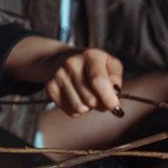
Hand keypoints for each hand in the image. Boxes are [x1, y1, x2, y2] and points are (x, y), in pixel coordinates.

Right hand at [5, 37, 122, 116]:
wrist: (62, 59)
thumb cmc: (93, 64)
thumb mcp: (110, 63)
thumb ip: (116, 77)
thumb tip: (115, 93)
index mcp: (90, 56)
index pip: (98, 81)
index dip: (109, 98)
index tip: (117, 109)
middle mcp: (71, 64)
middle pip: (91, 99)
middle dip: (102, 105)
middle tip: (103, 99)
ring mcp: (59, 76)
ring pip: (80, 108)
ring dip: (89, 108)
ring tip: (88, 95)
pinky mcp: (50, 88)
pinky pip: (70, 111)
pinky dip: (77, 109)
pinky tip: (77, 97)